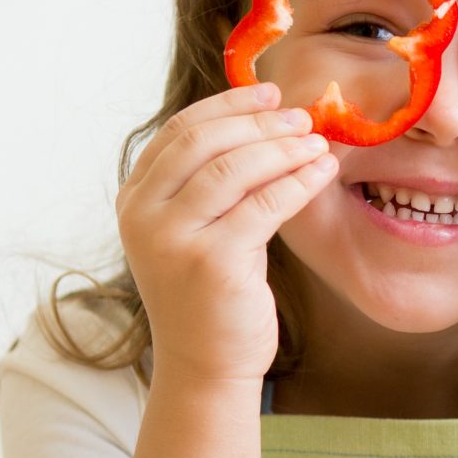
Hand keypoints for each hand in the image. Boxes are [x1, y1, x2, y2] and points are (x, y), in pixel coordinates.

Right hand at [117, 83, 337, 389]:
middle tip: (303, 116)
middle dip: (260, 123)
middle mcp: (143, 216)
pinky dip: (299, 181)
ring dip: (284, 148)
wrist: (206, 365)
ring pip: (235, 168)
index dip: (228, 105)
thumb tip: (265, 117)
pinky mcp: (211, 263)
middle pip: (204, 142)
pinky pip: (265, 205)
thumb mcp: (198, 227)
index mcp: (134, 199)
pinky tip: (323, 171)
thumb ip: (211, 179)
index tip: (270, 93)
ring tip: (318, 141)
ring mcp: (173, 240)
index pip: (179, 131)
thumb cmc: (210, 293)